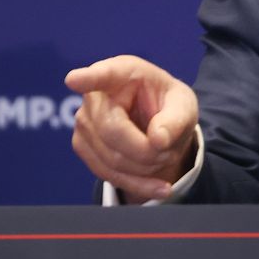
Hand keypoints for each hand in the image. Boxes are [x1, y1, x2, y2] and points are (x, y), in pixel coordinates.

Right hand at [66, 54, 199, 202]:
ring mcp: (83, 120)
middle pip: (113, 132)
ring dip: (145, 168)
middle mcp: (96, 94)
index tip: (74, 80)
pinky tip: (158, 186)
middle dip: (147, 151)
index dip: (89, 78)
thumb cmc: (169, 106)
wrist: (158, 124)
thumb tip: (158, 140)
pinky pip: (106, 173)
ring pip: (110, 158)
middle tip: (169, 150)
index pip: (104, 75)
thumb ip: (176, 119)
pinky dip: (137, 184)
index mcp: (124, 72)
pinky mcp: (82, 145)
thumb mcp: (184, 106)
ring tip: (163, 158)